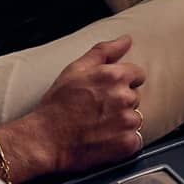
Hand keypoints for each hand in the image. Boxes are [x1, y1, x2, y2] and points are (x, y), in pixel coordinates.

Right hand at [17, 35, 147, 175]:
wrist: (46, 139)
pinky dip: (123, 141)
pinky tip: (104, 139)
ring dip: (122, 122)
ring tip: (99, 125)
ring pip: (135, 118)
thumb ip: (104, 51)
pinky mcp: (127, 143)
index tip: (108, 91)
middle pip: (135, 97)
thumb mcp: (76, 69)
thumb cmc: (57, 104)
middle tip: (97, 110)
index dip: (123, 82)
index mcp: (115, 76)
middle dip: (120, 102)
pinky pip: (135, 140)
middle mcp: (124, 97)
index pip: (137, 74)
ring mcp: (127, 122)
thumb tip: (127, 39)